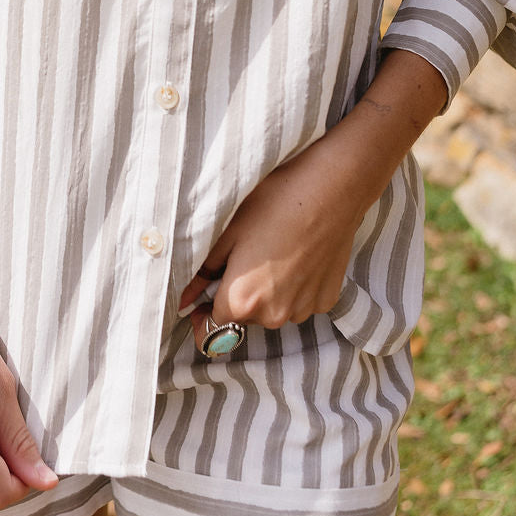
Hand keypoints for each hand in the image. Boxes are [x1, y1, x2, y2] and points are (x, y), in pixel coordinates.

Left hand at [178, 123, 371, 347]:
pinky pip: (298, 301)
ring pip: (272, 310)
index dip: (201, 312)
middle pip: (242, 317)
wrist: (332, 187)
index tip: (202, 295)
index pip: (210, 327)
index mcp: (243, 301)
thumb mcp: (228, 230)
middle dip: (236, 295)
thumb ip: (202, 271)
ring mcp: (303, 309)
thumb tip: (183, 296)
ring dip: (266, 291)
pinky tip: (296, 253)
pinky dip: (292, 286)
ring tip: (272, 250)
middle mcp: (274, 315)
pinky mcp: (326, 300)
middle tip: (242, 255)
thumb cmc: (275, 201)